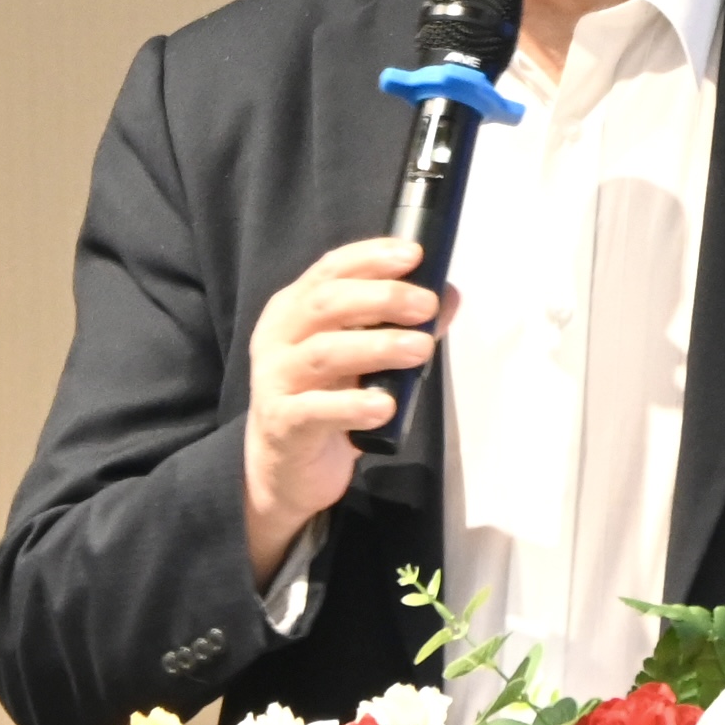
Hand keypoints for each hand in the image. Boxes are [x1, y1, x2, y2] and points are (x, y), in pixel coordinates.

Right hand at [245, 236, 446, 583]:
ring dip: (378, 347)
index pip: (330, 270)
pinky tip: (386, 406)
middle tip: (426, 305)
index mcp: (294, 310)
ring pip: (324, 354)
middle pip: (326, 304)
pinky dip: (353, 405)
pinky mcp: (283, 424)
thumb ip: (400, 325)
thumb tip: (448, 296)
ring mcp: (277, 381)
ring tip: (421, 349)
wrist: (284, 469)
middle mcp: (278, 338)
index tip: (413, 255)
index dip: (371, 257)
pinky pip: (315, 410)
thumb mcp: (360, 357)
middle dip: (381, 298)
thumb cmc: (326, 399)